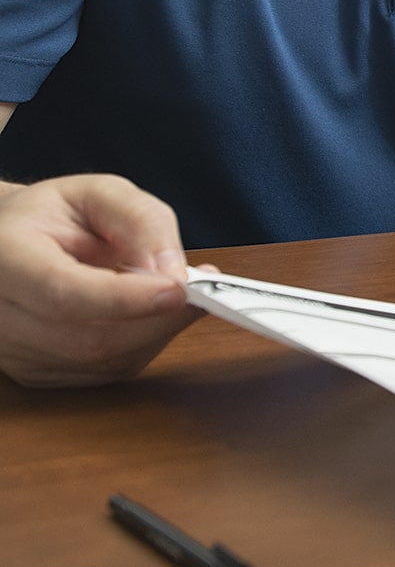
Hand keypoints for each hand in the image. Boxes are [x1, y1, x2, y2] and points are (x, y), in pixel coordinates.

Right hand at [0, 176, 200, 386]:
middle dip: (158, 318)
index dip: (126, 298)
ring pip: (101, 362)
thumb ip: (140, 221)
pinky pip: (103, 372)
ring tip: (179, 294)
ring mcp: (13, 351)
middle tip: (202, 289)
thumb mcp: (99, 193)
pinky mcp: (34, 373)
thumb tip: (173, 271)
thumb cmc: (53, 215)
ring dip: (156, 332)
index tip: (180, 289)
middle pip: (88, 338)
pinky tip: (152, 315)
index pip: (63, 293)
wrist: (9, 243)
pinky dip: (142, 345)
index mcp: (7, 258)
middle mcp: (0, 313)